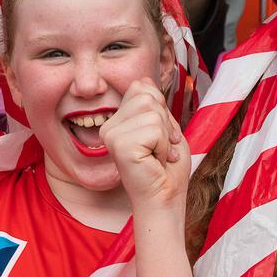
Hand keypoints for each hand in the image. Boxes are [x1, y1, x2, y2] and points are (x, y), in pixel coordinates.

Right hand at [100, 78, 188, 211]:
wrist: (165, 197)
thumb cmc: (167, 168)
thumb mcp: (165, 127)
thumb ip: (155, 105)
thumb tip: (143, 79)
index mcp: (118, 119)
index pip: (142, 87)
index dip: (162, 110)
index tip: (163, 136)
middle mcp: (109, 126)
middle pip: (148, 96)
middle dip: (166, 123)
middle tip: (162, 148)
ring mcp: (111, 134)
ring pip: (152, 112)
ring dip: (165, 137)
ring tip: (158, 155)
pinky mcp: (119, 145)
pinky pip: (154, 129)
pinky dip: (164, 146)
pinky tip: (155, 161)